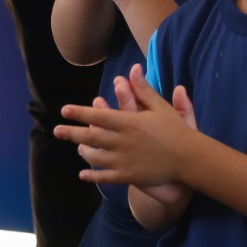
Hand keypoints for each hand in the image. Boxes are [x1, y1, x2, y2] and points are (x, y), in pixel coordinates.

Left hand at [58, 66, 202, 188]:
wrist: (189, 158)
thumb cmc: (176, 131)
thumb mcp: (160, 107)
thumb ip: (144, 90)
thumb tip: (133, 70)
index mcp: (129, 122)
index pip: (98, 116)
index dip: (80, 113)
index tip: (64, 110)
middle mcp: (123, 141)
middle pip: (91, 136)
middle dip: (72, 132)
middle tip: (57, 130)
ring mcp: (124, 160)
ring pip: (96, 156)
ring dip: (83, 151)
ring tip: (76, 146)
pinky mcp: (129, 176)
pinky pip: (105, 177)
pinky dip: (92, 175)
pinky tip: (83, 174)